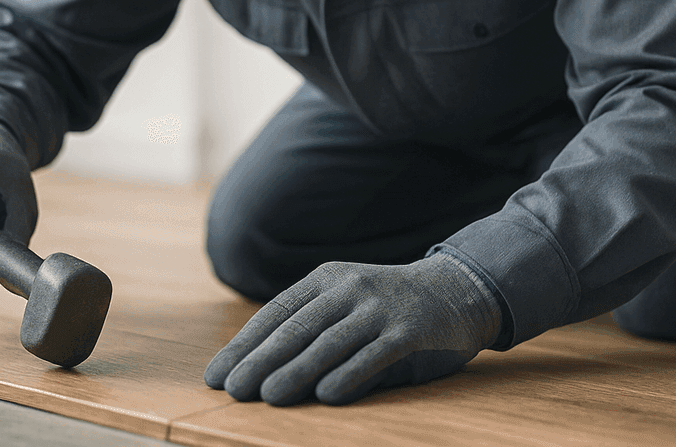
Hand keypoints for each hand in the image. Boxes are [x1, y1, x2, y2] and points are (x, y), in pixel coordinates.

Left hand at [204, 253, 501, 405]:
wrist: (459, 290)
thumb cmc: (389, 308)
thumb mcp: (348, 307)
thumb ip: (313, 333)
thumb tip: (263, 375)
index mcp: (326, 279)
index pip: (275, 313)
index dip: (243, 345)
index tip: (216, 375)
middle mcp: (349, 288)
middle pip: (296, 328)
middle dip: (260, 361)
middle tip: (233, 389)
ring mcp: (380, 308)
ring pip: (329, 342)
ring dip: (296, 371)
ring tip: (268, 396)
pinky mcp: (409, 330)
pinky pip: (373, 355)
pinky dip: (348, 375)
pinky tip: (326, 395)